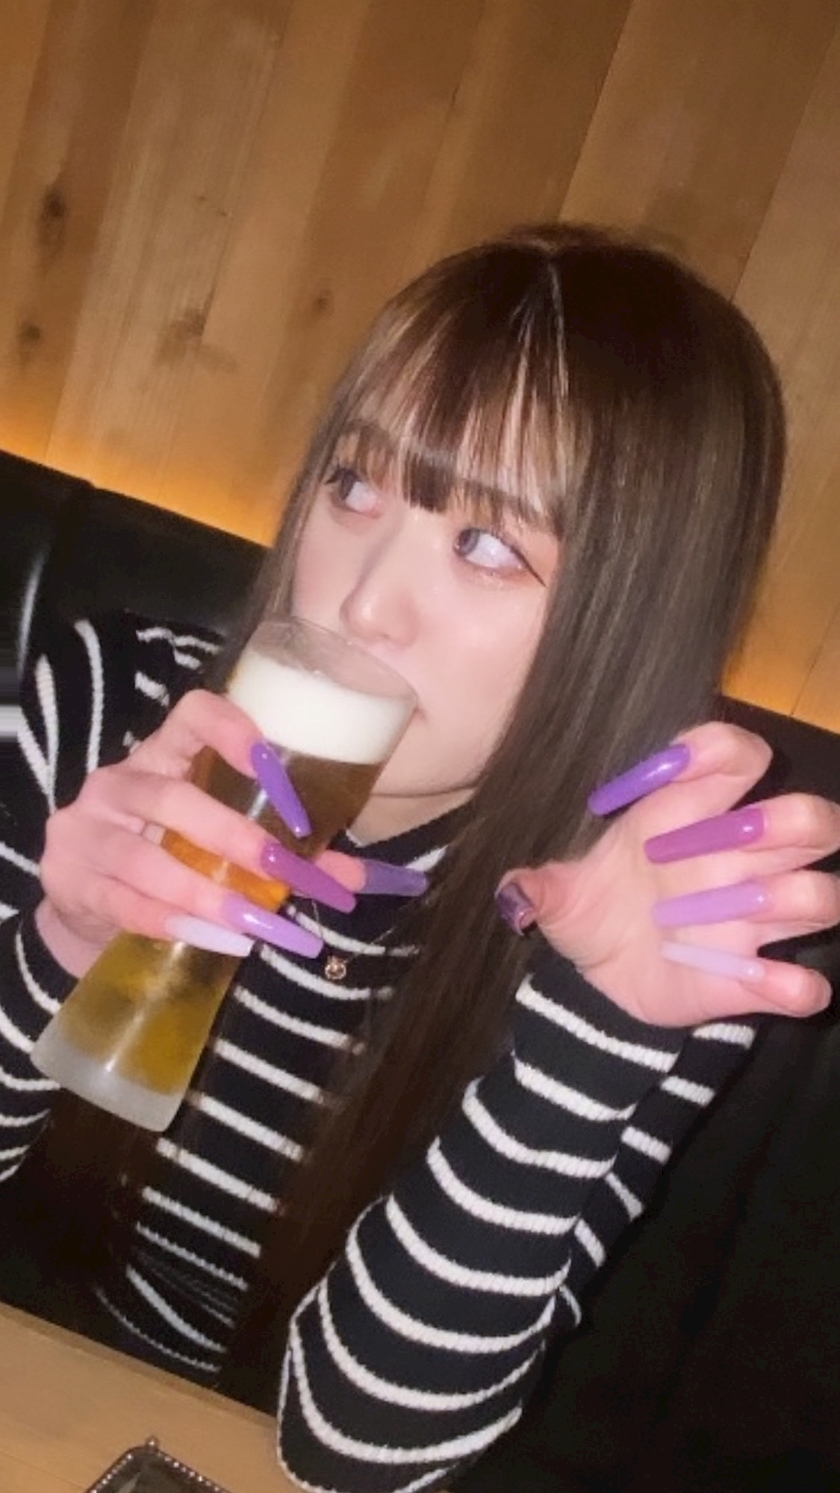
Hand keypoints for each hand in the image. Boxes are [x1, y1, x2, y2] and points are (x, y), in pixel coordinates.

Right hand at [36, 689, 425, 976]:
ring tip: (254, 922)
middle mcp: (118, 782)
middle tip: (285, 872)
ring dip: (205, 891)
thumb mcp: (219, 848)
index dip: (231, 730)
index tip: (277, 766)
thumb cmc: (170, 862)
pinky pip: (122, 902)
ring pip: (144, 857)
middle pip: (172, 796)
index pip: (192, 714)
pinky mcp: (67, 879)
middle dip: (233, 836)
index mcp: (164, 756)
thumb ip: (286, 857)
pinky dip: (174, 922)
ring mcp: (84, 830)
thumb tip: (356, 880)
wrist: (86, 910)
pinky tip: (216, 940)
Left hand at [498, 723, 839, 1027]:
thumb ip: (542, 888)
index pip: (734, 757)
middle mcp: (737, 859)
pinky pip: (803, 984)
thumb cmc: (594, 913)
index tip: (683, 761)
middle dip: (790, 820)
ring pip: (821, 893)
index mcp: (689, 817)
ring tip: (744, 913)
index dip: (722, 749)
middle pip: (808, 818)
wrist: (598, 982)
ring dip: (797, 897)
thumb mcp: (561, 897)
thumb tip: (516, 894)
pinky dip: (795, 985)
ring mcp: (756, 919)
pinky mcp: (758, 980)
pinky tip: (766, 984)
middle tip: (746, 835)